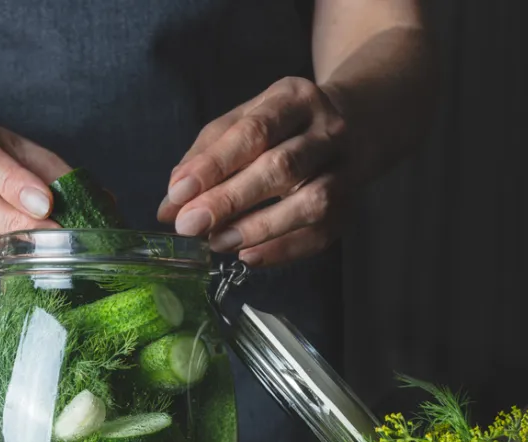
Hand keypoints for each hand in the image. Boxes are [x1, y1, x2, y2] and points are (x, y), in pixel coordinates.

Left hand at [157, 77, 349, 267]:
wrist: (357, 124)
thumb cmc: (283, 125)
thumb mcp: (244, 121)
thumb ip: (205, 157)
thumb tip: (170, 205)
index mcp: (294, 99)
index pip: (253, 131)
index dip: (215, 164)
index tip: (179, 193)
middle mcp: (328, 130)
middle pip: (282, 167)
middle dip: (230, 199)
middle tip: (189, 225)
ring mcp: (346, 170)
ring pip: (310, 203)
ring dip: (259, 227)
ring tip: (217, 242)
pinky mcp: (351, 207)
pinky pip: (321, 234)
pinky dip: (283, 249)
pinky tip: (249, 256)